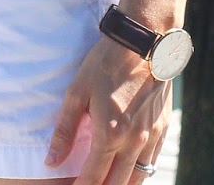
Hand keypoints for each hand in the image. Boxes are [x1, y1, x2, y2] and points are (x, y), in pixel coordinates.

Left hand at [46, 36, 171, 183]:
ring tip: (107, 182)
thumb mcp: (77, 92)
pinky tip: (128, 169)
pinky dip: (139, 171)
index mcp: (110, 135)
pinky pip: (152, 161)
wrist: (142, 42)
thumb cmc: (105, 63)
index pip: (93, 179)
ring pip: (138, 178)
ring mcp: (151, 136)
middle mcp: (133, 141)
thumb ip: (64, 131)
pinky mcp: (162, 126)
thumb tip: (51, 162)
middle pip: (117, 184)